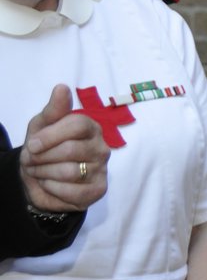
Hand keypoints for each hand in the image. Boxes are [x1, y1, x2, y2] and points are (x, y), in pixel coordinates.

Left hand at [20, 84, 108, 212]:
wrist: (40, 178)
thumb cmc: (44, 147)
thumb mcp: (42, 125)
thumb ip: (54, 109)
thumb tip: (61, 87)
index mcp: (91, 128)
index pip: (78, 125)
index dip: (51, 136)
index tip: (32, 145)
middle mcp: (102, 147)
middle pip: (72, 150)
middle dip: (43, 157)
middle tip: (33, 160)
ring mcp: (102, 170)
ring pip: (70, 172)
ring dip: (45, 173)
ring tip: (39, 172)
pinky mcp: (98, 190)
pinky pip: (73, 192)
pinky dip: (53, 188)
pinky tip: (50, 184)